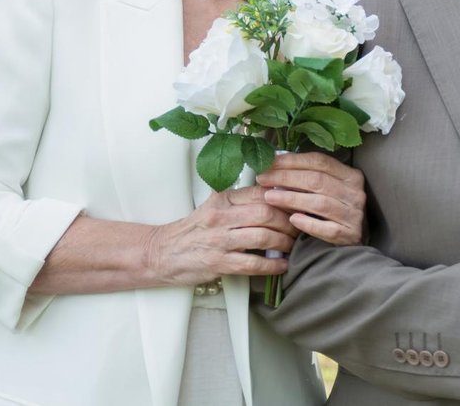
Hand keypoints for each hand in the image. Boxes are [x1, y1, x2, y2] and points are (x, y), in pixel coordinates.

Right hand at [146, 186, 296, 285]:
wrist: (161, 253)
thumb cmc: (194, 230)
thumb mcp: (215, 206)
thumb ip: (240, 200)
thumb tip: (276, 196)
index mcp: (223, 199)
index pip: (261, 192)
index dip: (284, 198)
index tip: (296, 204)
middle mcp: (221, 216)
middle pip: (266, 212)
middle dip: (288, 221)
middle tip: (298, 227)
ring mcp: (219, 240)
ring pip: (262, 235)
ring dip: (284, 242)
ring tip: (291, 246)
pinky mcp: (218, 263)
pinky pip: (252, 263)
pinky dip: (271, 265)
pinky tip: (282, 266)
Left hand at [256, 151, 365, 245]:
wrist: (351, 240)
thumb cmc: (334, 209)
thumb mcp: (328, 188)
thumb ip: (308, 175)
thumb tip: (277, 161)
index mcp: (351, 175)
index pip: (320, 161)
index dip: (293, 160)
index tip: (271, 162)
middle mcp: (355, 193)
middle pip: (317, 180)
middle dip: (286, 177)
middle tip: (263, 178)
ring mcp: (353, 214)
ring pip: (320, 203)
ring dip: (291, 198)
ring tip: (269, 197)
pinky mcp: (349, 234)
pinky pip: (326, 228)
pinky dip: (308, 223)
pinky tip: (292, 219)